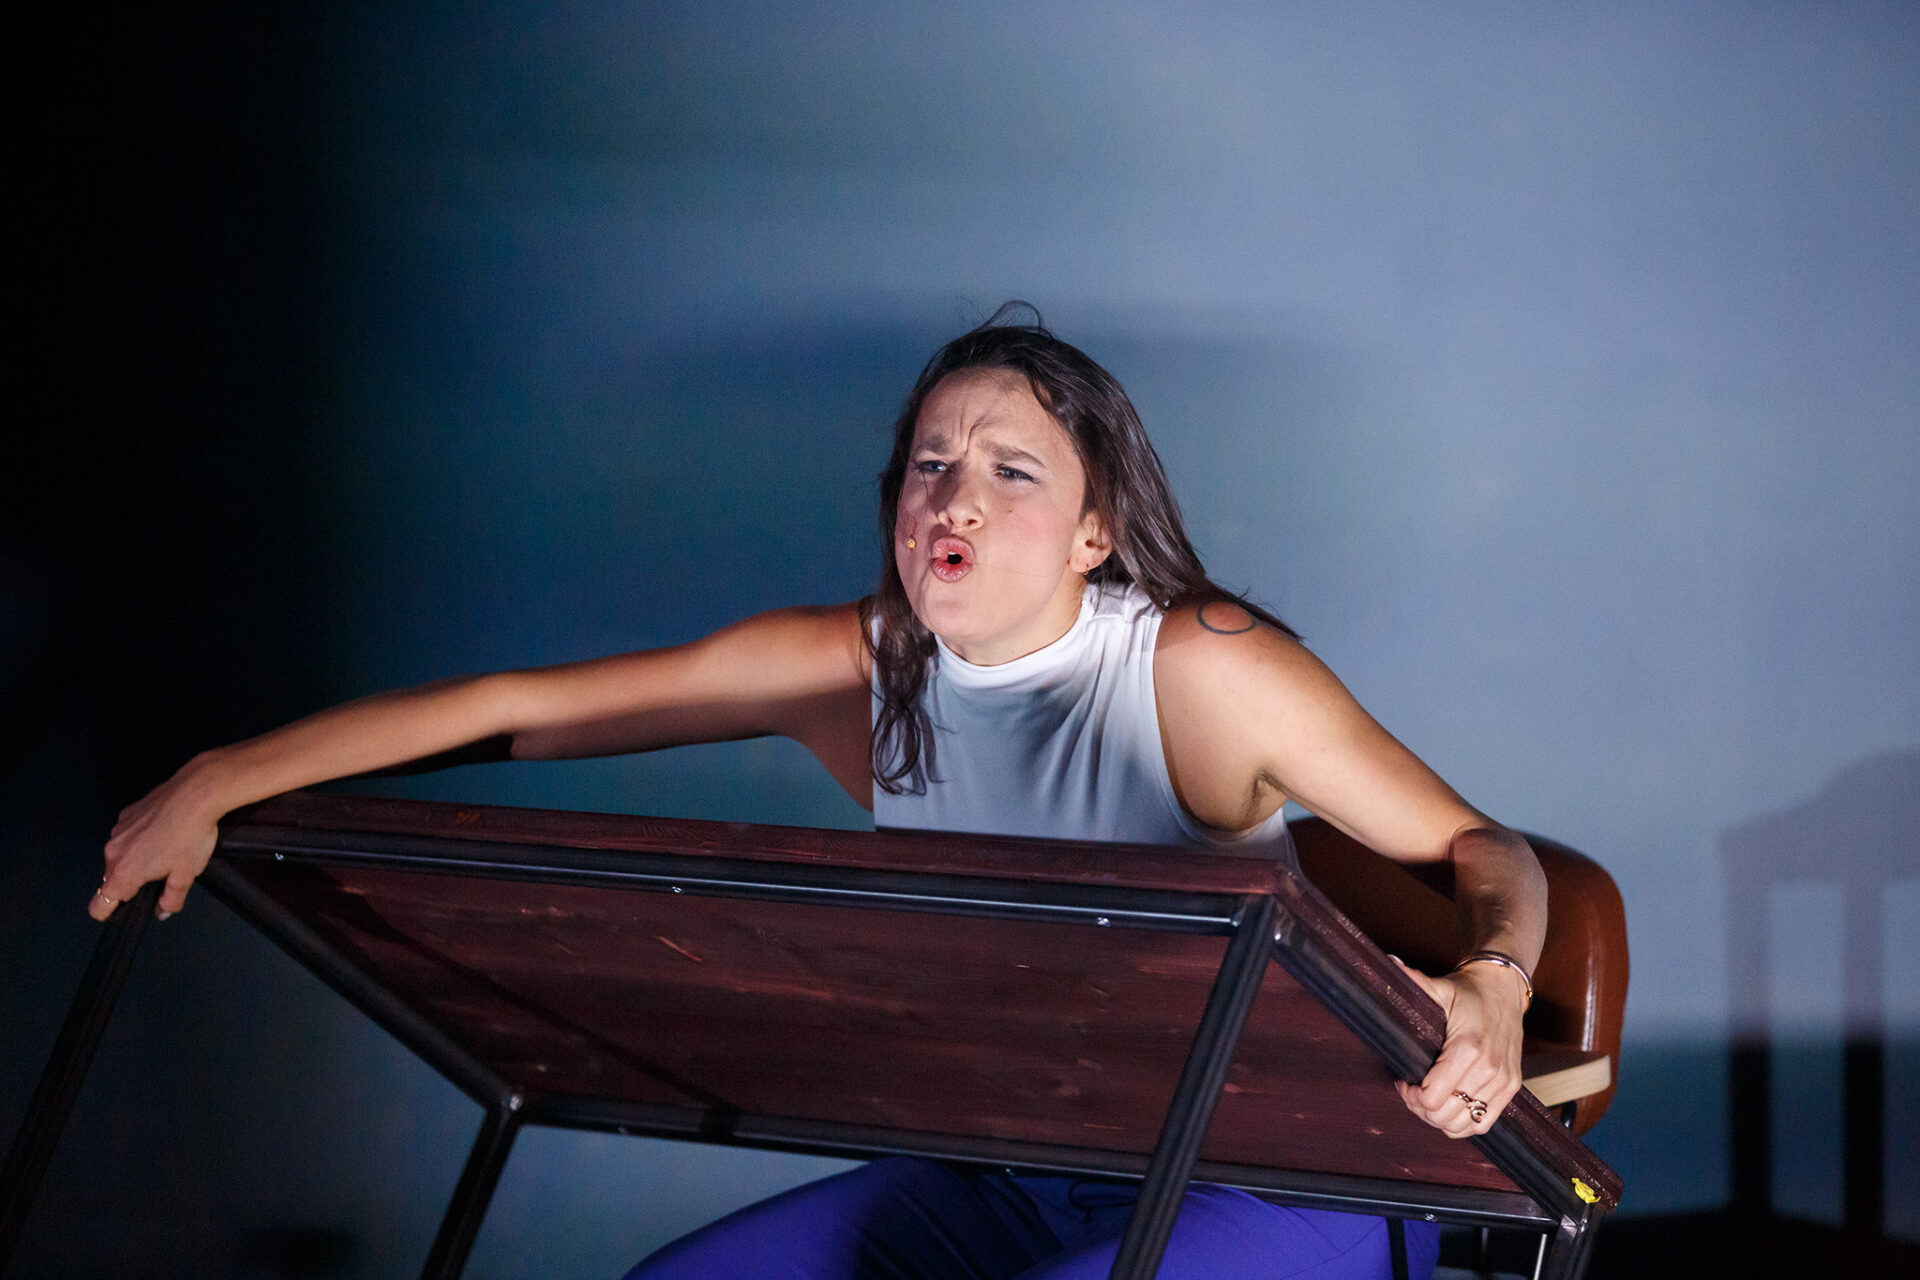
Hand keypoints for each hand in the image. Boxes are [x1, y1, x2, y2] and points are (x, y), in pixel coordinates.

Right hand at [91, 756, 224, 921]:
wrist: (196, 794)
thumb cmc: (192, 835)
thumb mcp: (186, 875)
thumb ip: (172, 899)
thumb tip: (164, 910)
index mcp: (124, 873)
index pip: (99, 903)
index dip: (108, 912)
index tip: (117, 913)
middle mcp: (113, 852)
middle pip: (112, 878)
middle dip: (131, 882)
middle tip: (160, 876)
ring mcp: (118, 830)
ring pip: (119, 855)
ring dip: (136, 859)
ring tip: (166, 851)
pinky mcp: (126, 814)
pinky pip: (127, 835)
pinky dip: (139, 838)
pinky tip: (163, 832)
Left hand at [1391, 956, 1527, 1138]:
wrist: (1505, 989)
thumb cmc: (1468, 991)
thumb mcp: (1439, 987)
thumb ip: (1414, 982)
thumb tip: (1389, 963)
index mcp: (1468, 1048)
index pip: (1433, 1097)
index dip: (1410, 1096)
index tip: (1403, 1081)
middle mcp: (1489, 1069)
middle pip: (1445, 1115)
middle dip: (1420, 1108)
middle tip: (1411, 1092)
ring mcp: (1503, 1081)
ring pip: (1463, 1125)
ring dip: (1440, 1119)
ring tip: (1429, 1100)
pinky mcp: (1511, 1088)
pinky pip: (1484, 1124)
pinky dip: (1463, 1123)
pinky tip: (1450, 1106)